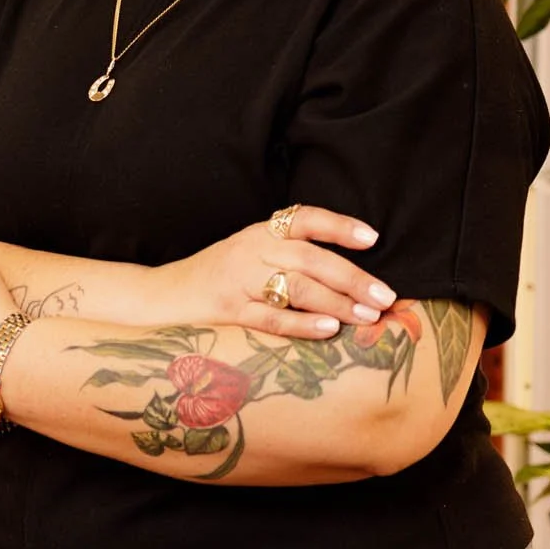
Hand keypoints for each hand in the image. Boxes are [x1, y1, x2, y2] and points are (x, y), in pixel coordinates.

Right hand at [155, 205, 395, 340]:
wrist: (164, 294)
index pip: (305, 219)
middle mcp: (252, 250)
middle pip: (310, 258)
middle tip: (385, 296)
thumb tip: (351, 275)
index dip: (339, 226)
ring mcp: (239, 280)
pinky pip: (271, 317)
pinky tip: (329, 330)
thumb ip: (290, 255)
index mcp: (260, 232)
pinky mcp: (229, 311)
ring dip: (337, 302)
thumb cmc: (219, 276)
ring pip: (296, 286)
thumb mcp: (251, 252)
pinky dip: (302, 323)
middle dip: (352, 277)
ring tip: (367, 316)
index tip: (372, 237)